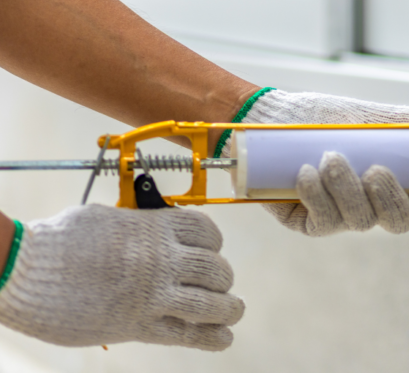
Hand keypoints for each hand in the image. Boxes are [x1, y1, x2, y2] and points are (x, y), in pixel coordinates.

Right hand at [0, 205, 243, 350]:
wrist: (25, 271)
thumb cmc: (58, 241)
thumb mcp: (105, 219)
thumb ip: (135, 227)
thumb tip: (147, 230)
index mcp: (154, 227)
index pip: (206, 231)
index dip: (214, 243)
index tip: (210, 251)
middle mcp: (162, 259)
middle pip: (215, 269)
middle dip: (221, 278)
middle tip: (218, 286)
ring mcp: (152, 294)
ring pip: (210, 303)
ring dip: (228, 308)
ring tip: (233, 311)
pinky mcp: (137, 325)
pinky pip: (187, 334)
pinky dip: (211, 337)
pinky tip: (224, 338)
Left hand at [223, 89, 408, 234]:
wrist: (275, 118)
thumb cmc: (324, 116)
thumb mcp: (370, 116)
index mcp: (397, 184)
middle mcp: (373, 206)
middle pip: (399, 222)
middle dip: (391, 199)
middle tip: (375, 170)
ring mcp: (342, 218)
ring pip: (359, 221)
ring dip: (347, 190)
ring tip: (330, 157)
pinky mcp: (310, 223)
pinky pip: (323, 221)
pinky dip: (316, 196)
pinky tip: (305, 173)